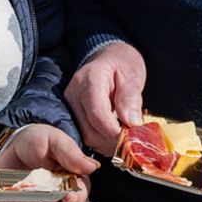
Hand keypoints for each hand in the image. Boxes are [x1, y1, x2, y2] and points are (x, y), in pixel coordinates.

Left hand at [0, 124, 99, 201]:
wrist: (14, 145)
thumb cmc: (37, 142)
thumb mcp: (53, 140)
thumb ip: (69, 152)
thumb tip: (90, 166)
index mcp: (70, 185)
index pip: (78, 199)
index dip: (73, 200)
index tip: (65, 196)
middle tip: (26, 200)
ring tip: (6, 196)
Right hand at [64, 42, 145, 156]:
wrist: (107, 57)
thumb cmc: (122, 64)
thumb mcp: (132, 74)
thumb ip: (130, 97)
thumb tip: (132, 123)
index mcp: (90, 79)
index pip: (97, 113)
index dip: (114, 132)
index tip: (131, 140)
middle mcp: (74, 93)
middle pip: (89, 129)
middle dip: (111, 141)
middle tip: (131, 143)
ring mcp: (70, 104)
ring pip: (85, 136)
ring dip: (106, 144)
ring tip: (124, 140)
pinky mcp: (71, 114)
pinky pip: (84, 135)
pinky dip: (101, 142)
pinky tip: (114, 138)